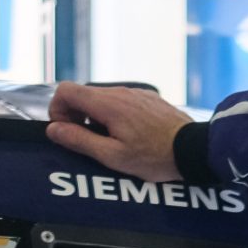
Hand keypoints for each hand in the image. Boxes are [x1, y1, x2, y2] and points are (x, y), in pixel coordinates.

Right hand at [45, 81, 190, 183]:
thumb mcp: (113, 156)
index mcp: (108, 104)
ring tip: (108, 142)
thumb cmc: (155, 156)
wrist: (193, 149)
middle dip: (75, 116)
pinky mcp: (146, 98)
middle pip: (82, 94)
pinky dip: (112, 115)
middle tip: (86, 141)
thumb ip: (79, 140)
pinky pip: (119, 101)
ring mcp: (135, 93)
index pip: (65, 90)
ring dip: (94, 117)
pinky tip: (127, 135)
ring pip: (100, 98)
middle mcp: (120, 92)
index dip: (57, 110)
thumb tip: (54, 129)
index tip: (66, 131)